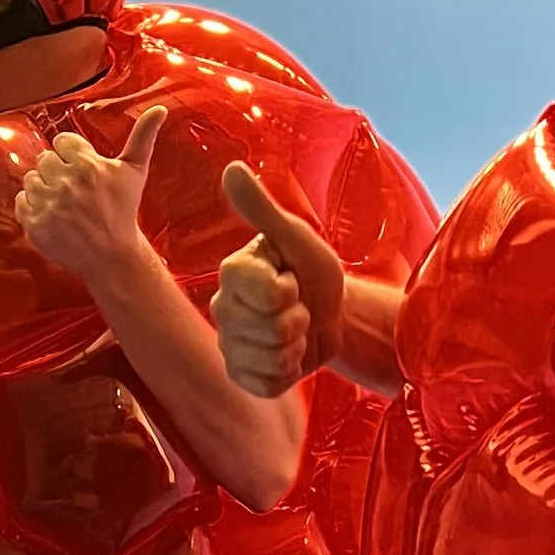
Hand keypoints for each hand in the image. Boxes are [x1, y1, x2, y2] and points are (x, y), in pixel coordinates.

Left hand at [14, 106, 162, 285]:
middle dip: (58, 173)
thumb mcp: (135, 172)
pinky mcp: (35, 224)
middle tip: (75, 192)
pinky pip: (21, 201)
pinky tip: (53, 216)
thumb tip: (160, 108)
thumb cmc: (123, 211)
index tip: (83, 173)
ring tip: (64, 205)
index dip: (72, 156)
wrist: (112, 256)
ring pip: (31, 179)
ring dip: (44, 189)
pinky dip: (33, 208)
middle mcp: (67, 183)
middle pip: (44, 159)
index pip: (62, 142)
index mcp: (88, 166)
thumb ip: (143, 136)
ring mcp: (49, 204)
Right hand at [215, 160, 346, 395]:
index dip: (292, 292)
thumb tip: (231, 168)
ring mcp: (229, 345)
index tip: (292, 279)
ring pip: (272, 360)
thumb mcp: (295, 237)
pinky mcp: (241, 376)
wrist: (331, 314)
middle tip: (298, 307)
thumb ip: (261, 208)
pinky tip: (289, 357)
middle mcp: (223, 308)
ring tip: (296, 331)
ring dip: (297, 349)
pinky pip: (267, 385)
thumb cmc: (312, 270)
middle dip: (300, 321)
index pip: (269, 294)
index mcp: (233, 273)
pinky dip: (289, 375)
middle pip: (274, 330)